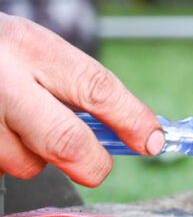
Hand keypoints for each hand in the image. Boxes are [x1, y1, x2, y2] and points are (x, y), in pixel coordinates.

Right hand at [0, 13, 163, 185]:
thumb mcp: (33, 48)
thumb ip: (76, 85)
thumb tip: (128, 128)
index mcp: (32, 48)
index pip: (98, 88)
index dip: (132, 119)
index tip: (153, 141)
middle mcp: (3, 81)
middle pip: (65, 141)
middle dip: (93, 163)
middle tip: (100, 166)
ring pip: (28, 164)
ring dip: (37, 159)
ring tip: (21, 127)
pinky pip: (0, 169)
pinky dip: (8, 159)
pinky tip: (1, 133)